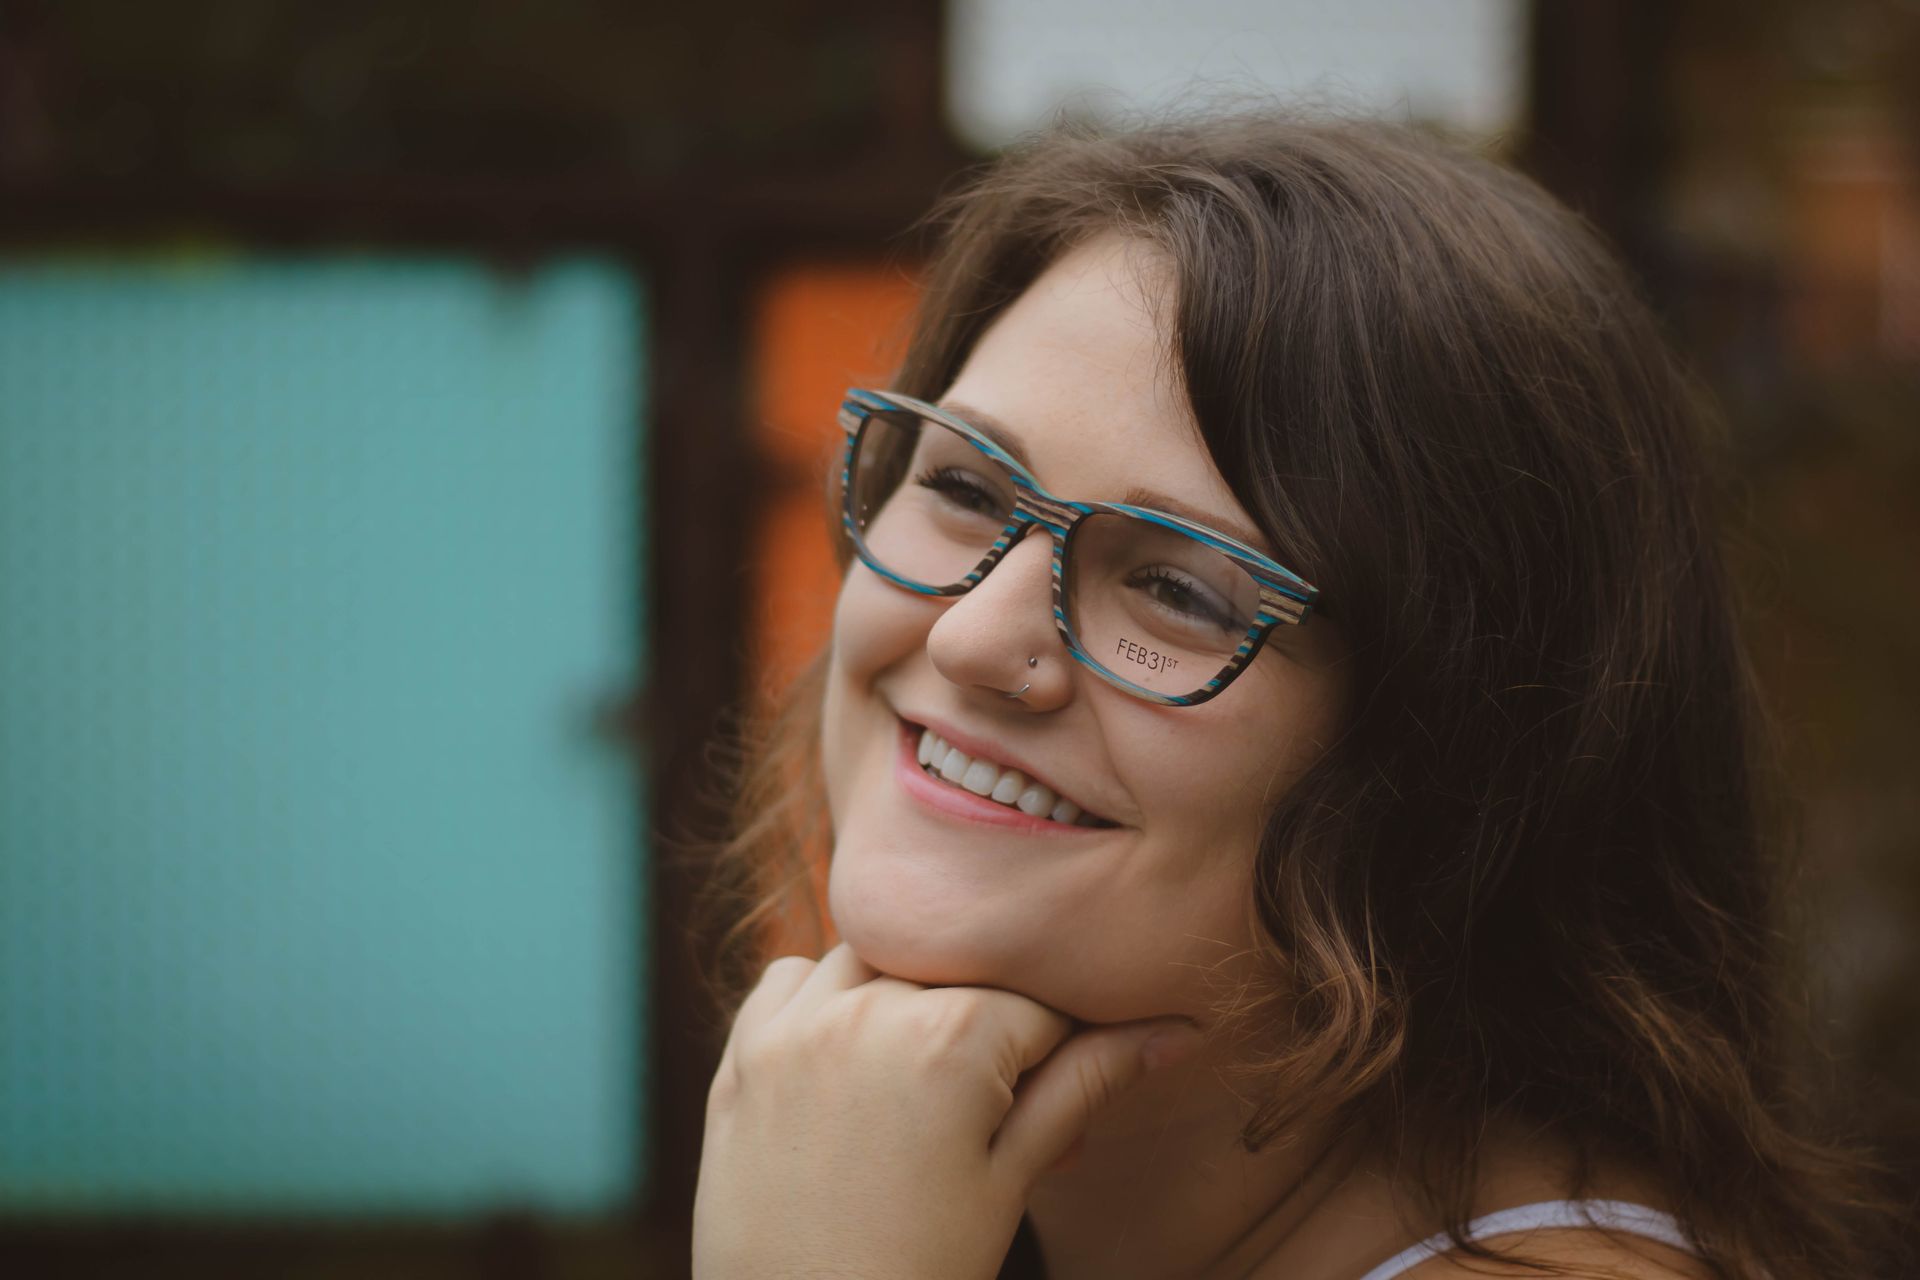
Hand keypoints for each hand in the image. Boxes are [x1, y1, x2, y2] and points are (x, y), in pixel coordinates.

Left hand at [691, 941, 1202, 1279]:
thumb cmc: (919, 1272)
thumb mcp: (1012, 1179)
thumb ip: (1087, 1085)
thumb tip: (1180, 1030)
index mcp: (950, 1039)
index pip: (1038, 1000)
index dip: (1059, 1049)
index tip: (1045, 1100)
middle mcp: (866, 1011)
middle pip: (957, 971)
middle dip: (984, 1022)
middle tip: (987, 1107)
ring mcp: (793, 1028)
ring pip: (874, 956)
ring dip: (905, 995)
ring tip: (919, 1083)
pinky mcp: (740, 1054)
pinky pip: (790, 978)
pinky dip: (823, 1000)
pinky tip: (847, 1064)